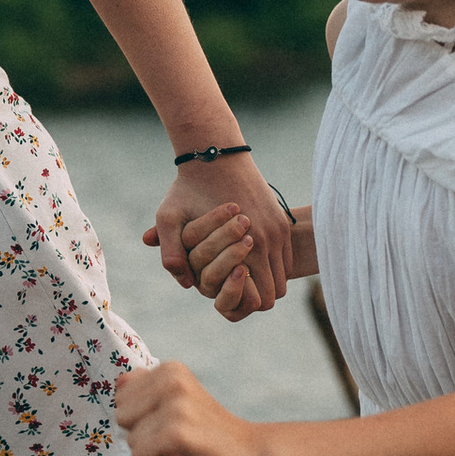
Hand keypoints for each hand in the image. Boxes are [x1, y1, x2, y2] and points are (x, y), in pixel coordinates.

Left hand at [115, 356, 271, 455]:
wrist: (247, 452)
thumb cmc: (206, 429)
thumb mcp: (176, 399)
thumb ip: (144, 389)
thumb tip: (117, 383)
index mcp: (170, 369)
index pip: (121, 396)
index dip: (142, 415)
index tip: (170, 419)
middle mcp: (171, 381)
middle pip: (121, 415)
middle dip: (141, 431)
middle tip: (175, 433)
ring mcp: (175, 407)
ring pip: (130, 438)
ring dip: (151, 449)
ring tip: (180, 443)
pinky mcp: (176, 434)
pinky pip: (141, 455)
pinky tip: (182, 455)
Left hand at [145, 152, 290, 313]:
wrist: (215, 153)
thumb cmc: (187, 188)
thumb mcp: (169, 218)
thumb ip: (171, 254)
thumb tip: (185, 283)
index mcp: (247, 246)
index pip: (262, 299)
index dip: (246, 303)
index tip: (228, 293)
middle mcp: (269, 240)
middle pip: (276, 292)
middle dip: (257, 294)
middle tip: (233, 288)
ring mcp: (279, 229)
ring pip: (283, 275)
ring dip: (266, 278)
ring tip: (240, 273)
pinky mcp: (282, 219)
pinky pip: (285, 256)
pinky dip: (272, 263)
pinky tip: (249, 257)